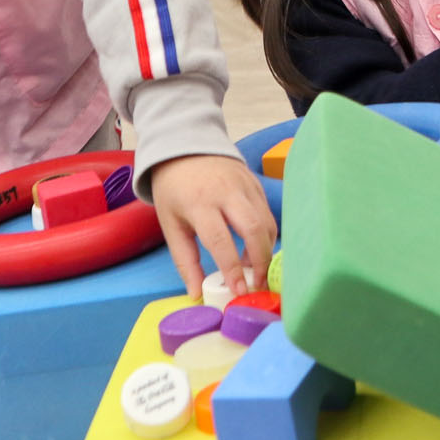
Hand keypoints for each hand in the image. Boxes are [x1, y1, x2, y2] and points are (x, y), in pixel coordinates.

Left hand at [151, 153, 275, 299]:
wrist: (185, 147)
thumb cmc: (174, 190)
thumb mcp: (171, 224)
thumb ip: (185, 260)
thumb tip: (197, 292)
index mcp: (199, 203)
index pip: (220, 240)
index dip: (232, 268)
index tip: (238, 290)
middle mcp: (226, 192)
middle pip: (253, 229)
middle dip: (260, 261)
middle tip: (257, 284)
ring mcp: (245, 185)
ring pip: (267, 222)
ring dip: (265, 250)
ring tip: (253, 269)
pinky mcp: (256, 183)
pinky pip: (268, 213)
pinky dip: (267, 235)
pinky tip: (255, 248)